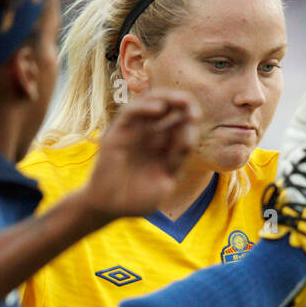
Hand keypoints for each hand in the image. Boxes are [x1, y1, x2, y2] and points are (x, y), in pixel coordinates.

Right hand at [84, 90, 200, 220]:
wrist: (109, 208)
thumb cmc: (136, 199)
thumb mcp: (166, 181)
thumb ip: (178, 160)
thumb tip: (190, 133)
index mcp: (164, 147)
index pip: (181, 125)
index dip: (191, 120)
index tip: (196, 122)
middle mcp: (150, 135)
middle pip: (168, 108)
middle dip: (183, 104)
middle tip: (194, 110)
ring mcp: (134, 132)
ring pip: (150, 103)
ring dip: (167, 98)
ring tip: (181, 101)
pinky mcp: (117, 132)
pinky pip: (131, 112)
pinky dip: (145, 106)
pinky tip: (159, 108)